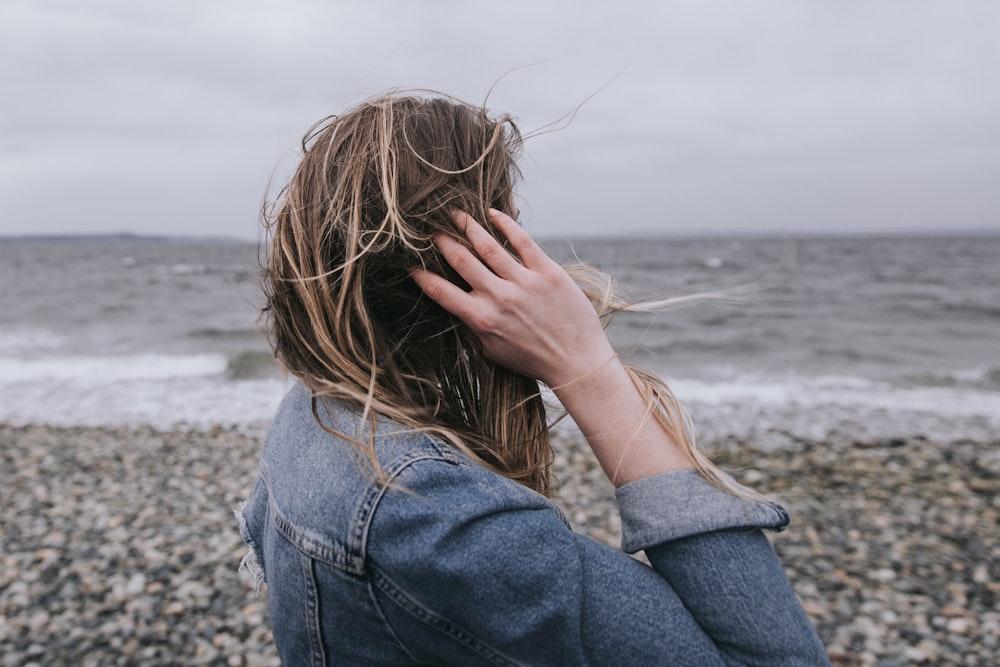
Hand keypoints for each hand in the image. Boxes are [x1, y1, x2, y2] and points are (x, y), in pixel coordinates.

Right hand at [410, 209, 615, 387]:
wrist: (576, 362)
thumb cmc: (533, 360)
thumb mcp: (493, 351)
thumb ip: (472, 327)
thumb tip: (454, 306)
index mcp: (482, 320)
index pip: (441, 291)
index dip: (421, 275)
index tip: (408, 262)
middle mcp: (499, 298)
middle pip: (461, 260)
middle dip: (441, 241)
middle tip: (429, 227)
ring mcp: (524, 283)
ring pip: (488, 245)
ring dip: (467, 226)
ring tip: (454, 213)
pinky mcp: (547, 272)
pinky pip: (522, 241)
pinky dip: (505, 224)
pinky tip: (492, 213)